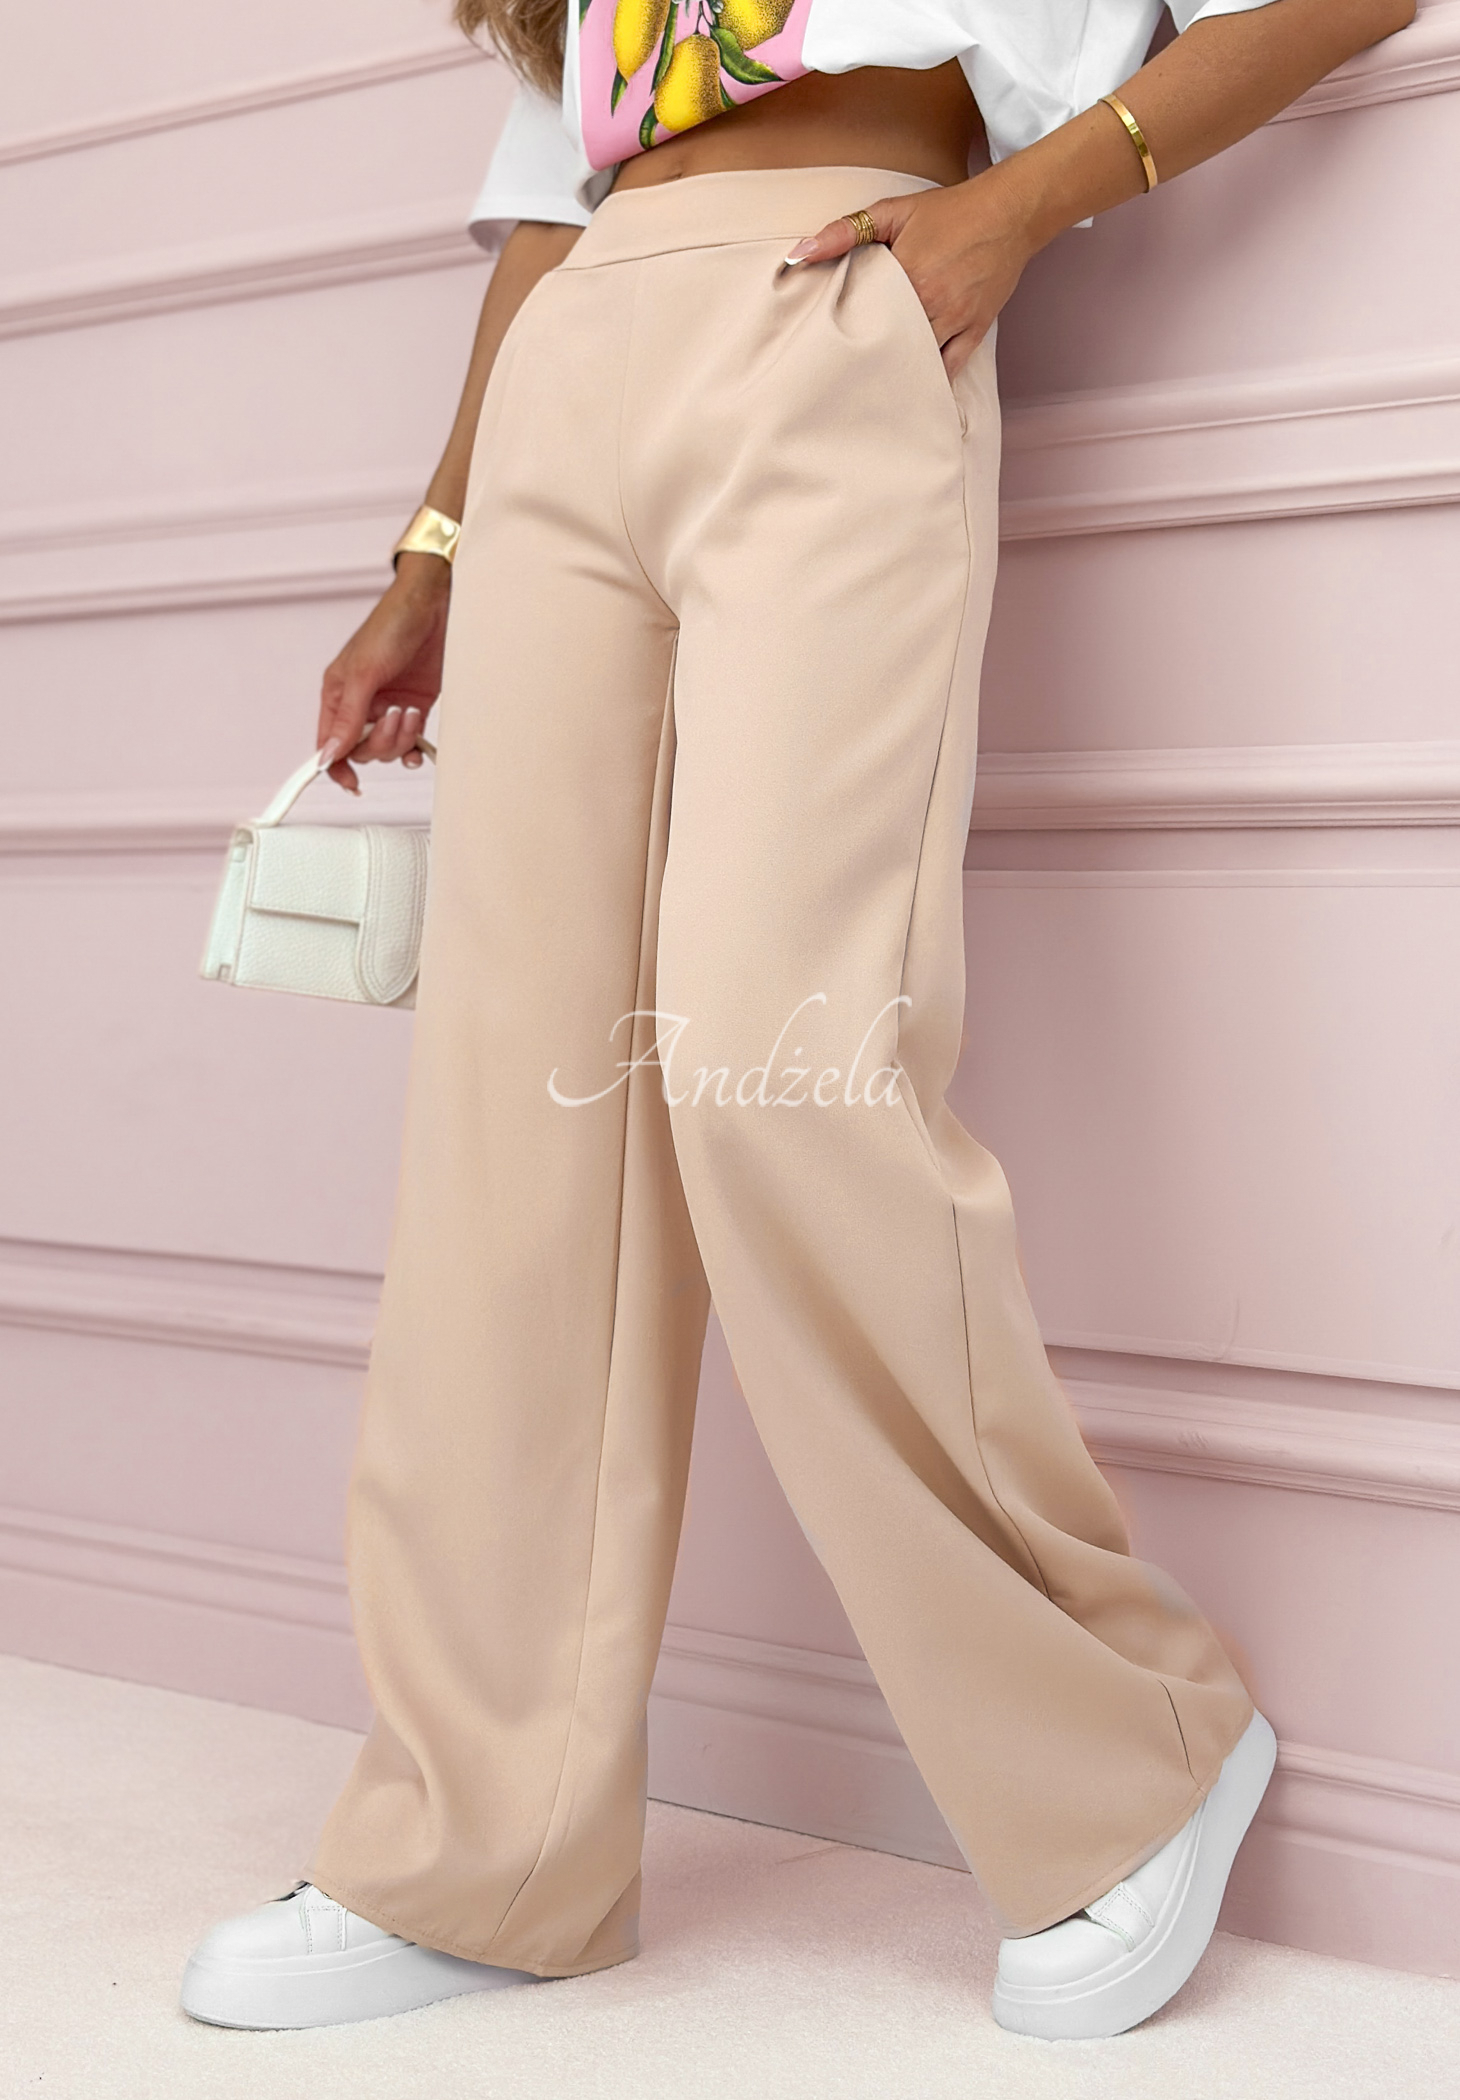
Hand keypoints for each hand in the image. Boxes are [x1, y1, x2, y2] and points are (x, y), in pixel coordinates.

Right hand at [315, 552, 450, 792]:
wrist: (436, 606)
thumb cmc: (392, 624)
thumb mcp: (364, 672)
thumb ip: (348, 717)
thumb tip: (330, 753)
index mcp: (338, 695)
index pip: (328, 743)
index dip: (335, 766)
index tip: (350, 783)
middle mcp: (361, 704)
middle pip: (362, 750)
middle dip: (380, 741)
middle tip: (394, 716)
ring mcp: (389, 707)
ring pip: (388, 748)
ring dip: (402, 737)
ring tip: (410, 711)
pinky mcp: (415, 707)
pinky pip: (411, 742)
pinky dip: (416, 746)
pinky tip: (420, 737)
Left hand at [784, 165, 1036, 377]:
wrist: (1010, 213)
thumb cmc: (950, 211)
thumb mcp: (894, 212)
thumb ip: (844, 232)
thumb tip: (799, 253)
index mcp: (907, 275)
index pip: (865, 316)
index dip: (845, 331)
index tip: (825, 345)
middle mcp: (931, 303)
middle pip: (889, 344)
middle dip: (867, 358)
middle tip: (840, 375)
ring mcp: (955, 320)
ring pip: (918, 360)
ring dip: (896, 372)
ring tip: (869, 389)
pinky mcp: (975, 330)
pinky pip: (951, 368)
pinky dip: (932, 382)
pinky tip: (912, 396)